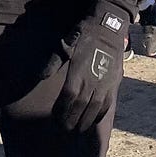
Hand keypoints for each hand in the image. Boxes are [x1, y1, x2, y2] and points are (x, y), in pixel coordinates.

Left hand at [54, 7, 126, 131]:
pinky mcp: (114, 82)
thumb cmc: (84, 35)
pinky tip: (95, 120)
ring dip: (86, 120)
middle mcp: (92, 80)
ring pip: (95, 107)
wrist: (108, 27)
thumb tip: (40, 76)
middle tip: (65, 129)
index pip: (69, 97)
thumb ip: (53, 62)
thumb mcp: (66, 44)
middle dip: (72, 119)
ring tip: (79, 129)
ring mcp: (105, 82)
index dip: (62, 110)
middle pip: (81, 106)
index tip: (56, 119)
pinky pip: (108, 102)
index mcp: (78, 71)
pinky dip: (101, 114)